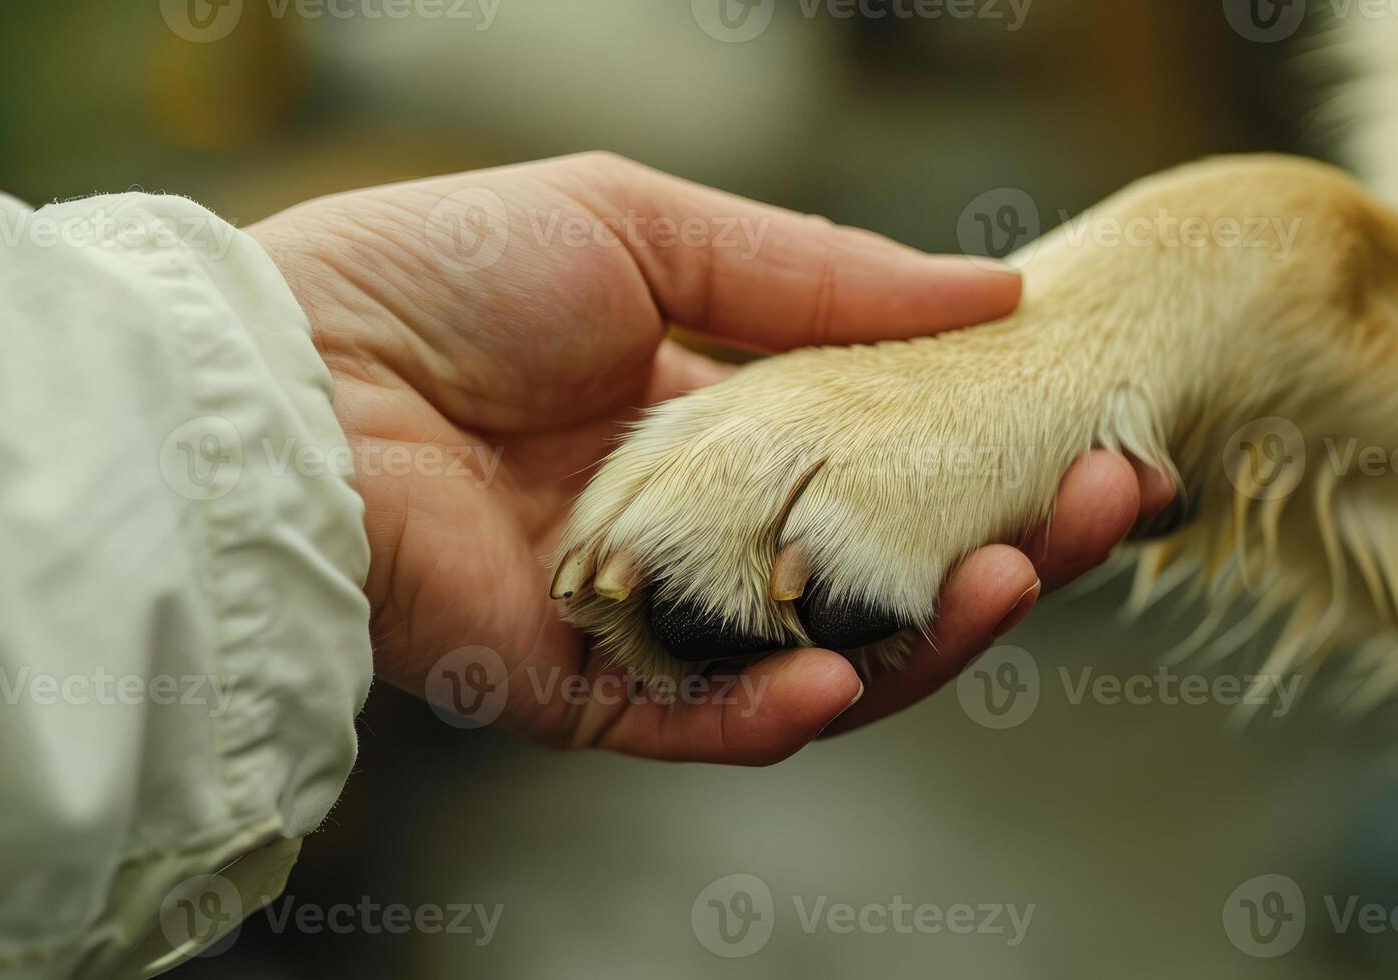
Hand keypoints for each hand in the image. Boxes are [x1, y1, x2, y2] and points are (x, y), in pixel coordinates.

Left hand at [249, 152, 1173, 763]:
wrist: (287, 369)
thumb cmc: (442, 274)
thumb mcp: (643, 230)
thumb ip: (814, 273)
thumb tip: (996, 284)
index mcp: (702, 421)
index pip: (876, 460)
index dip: (981, 451)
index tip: (1090, 429)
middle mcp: (687, 531)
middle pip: (870, 568)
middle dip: (997, 545)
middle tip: (1110, 506)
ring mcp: (638, 621)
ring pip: (812, 659)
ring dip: (925, 635)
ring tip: (1019, 579)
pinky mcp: (573, 697)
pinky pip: (699, 727)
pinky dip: (779, 711)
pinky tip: (849, 671)